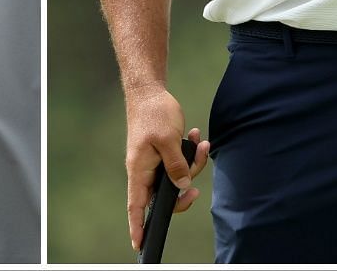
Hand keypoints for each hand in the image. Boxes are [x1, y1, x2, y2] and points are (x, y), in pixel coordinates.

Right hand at [123, 86, 212, 252]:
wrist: (149, 91)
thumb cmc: (153, 114)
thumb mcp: (168, 140)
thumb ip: (176, 165)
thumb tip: (182, 186)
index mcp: (139, 169)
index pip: (136, 205)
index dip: (136, 225)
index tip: (139, 245)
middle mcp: (144, 169)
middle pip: (164, 194)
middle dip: (184, 191)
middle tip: (195, 190)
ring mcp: (153, 162)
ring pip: (176, 177)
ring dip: (193, 164)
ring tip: (200, 142)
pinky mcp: (162, 154)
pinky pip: (179, 163)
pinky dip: (191, 153)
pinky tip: (197, 137)